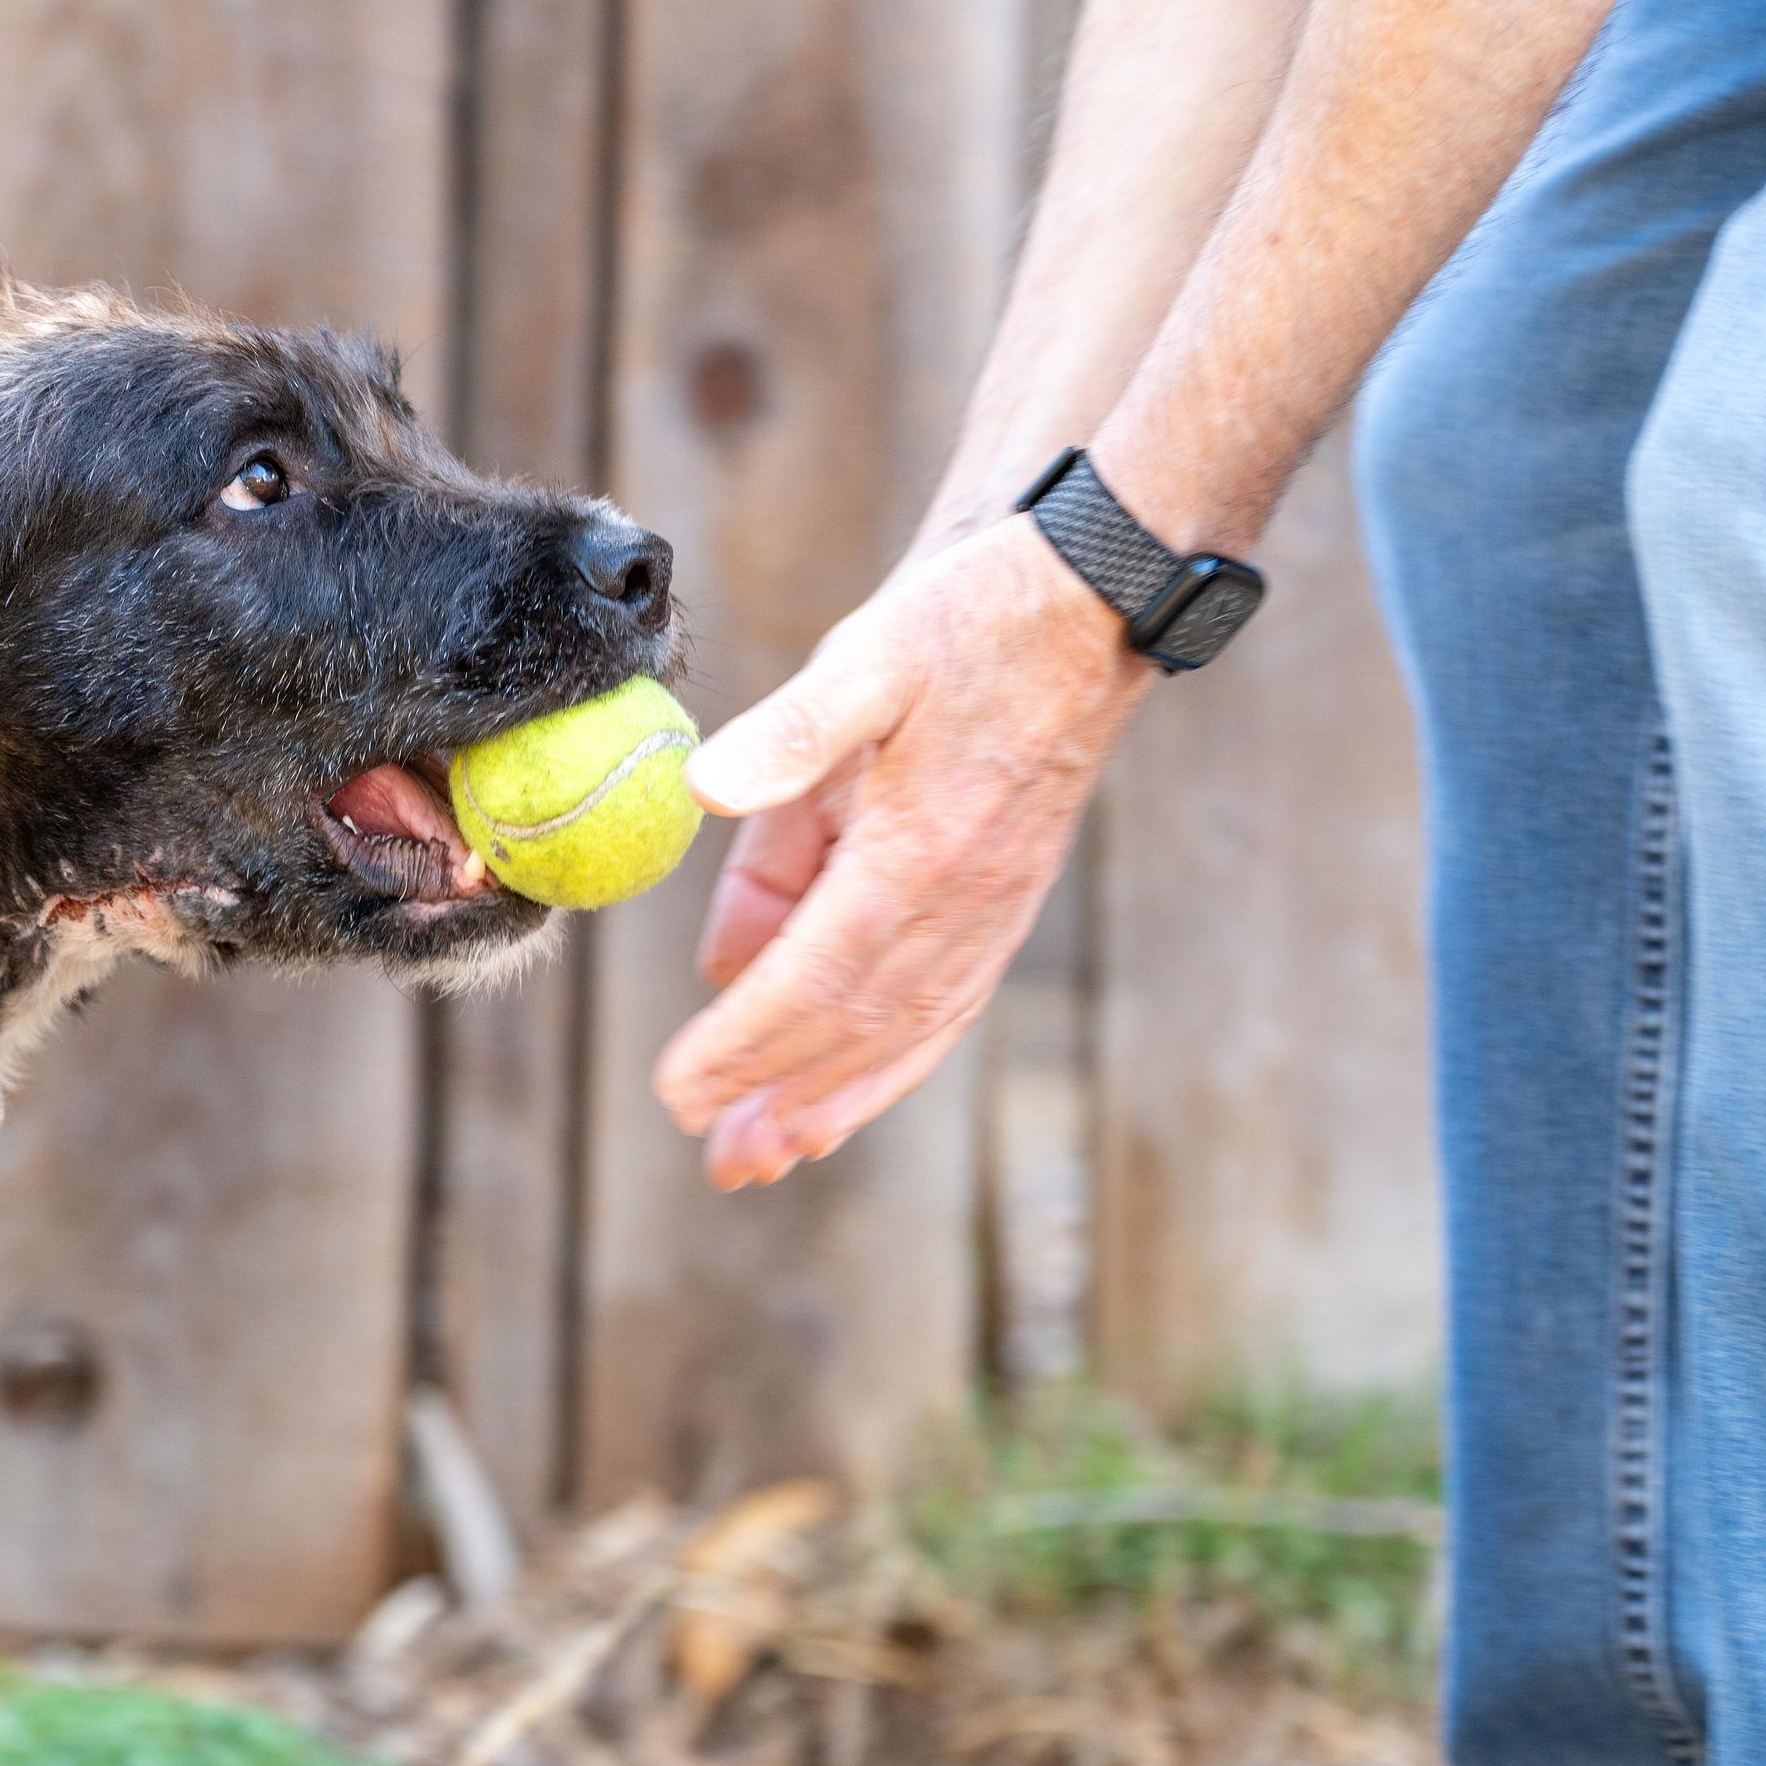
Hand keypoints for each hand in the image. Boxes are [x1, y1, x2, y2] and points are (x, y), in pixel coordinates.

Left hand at [656, 513, 1148, 1187]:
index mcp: (923, 846)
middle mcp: (966, 900)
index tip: (678, 1086)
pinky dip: (885, 1070)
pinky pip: (940, 1012)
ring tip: (760, 1159)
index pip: (818, 971)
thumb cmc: (967, 622)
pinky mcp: (1001, 909)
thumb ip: (790, 727)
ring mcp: (993, 912)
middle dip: (777, 1093)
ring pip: (902, 1034)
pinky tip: (834, 1109)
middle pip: (857, 1025)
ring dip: (829, 1102)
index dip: (744, 1039)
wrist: (1086, 605)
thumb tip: (700, 790)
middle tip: (713, 1155)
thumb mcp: (871, 651)